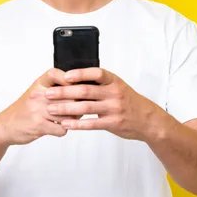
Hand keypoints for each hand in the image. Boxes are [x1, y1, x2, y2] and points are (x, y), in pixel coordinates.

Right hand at [0, 68, 77, 146]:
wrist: (4, 126)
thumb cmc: (24, 110)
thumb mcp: (35, 93)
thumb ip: (53, 89)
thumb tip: (79, 89)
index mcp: (38, 85)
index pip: (55, 74)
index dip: (69, 78)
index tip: (76, 85)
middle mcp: (38, 95)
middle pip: (69, 96)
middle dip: (78, 104)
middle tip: (80, 108)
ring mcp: (38, 110)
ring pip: (68, 114)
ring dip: (72, 119)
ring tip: (69, 119)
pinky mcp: (39, 125)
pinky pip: (62, 128)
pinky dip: (62, 130)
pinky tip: (57, 127)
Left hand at [44, 68, 162, 140]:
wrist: (147, 120)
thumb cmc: (128, 101)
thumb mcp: (117, 87)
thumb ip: (100, 84)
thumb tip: (75, 78)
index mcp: (114, 81)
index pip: (96, 73)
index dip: (80, 73)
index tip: (64, 75)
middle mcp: (114, 93)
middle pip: (86, 91)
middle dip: (65, 92)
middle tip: (48, 93)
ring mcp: (114, 108)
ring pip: (86, 107)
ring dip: (66, 108)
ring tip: (51, 109)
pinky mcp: (113, 123)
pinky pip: (92, 123)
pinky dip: (77, 124)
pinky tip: (66, 123)